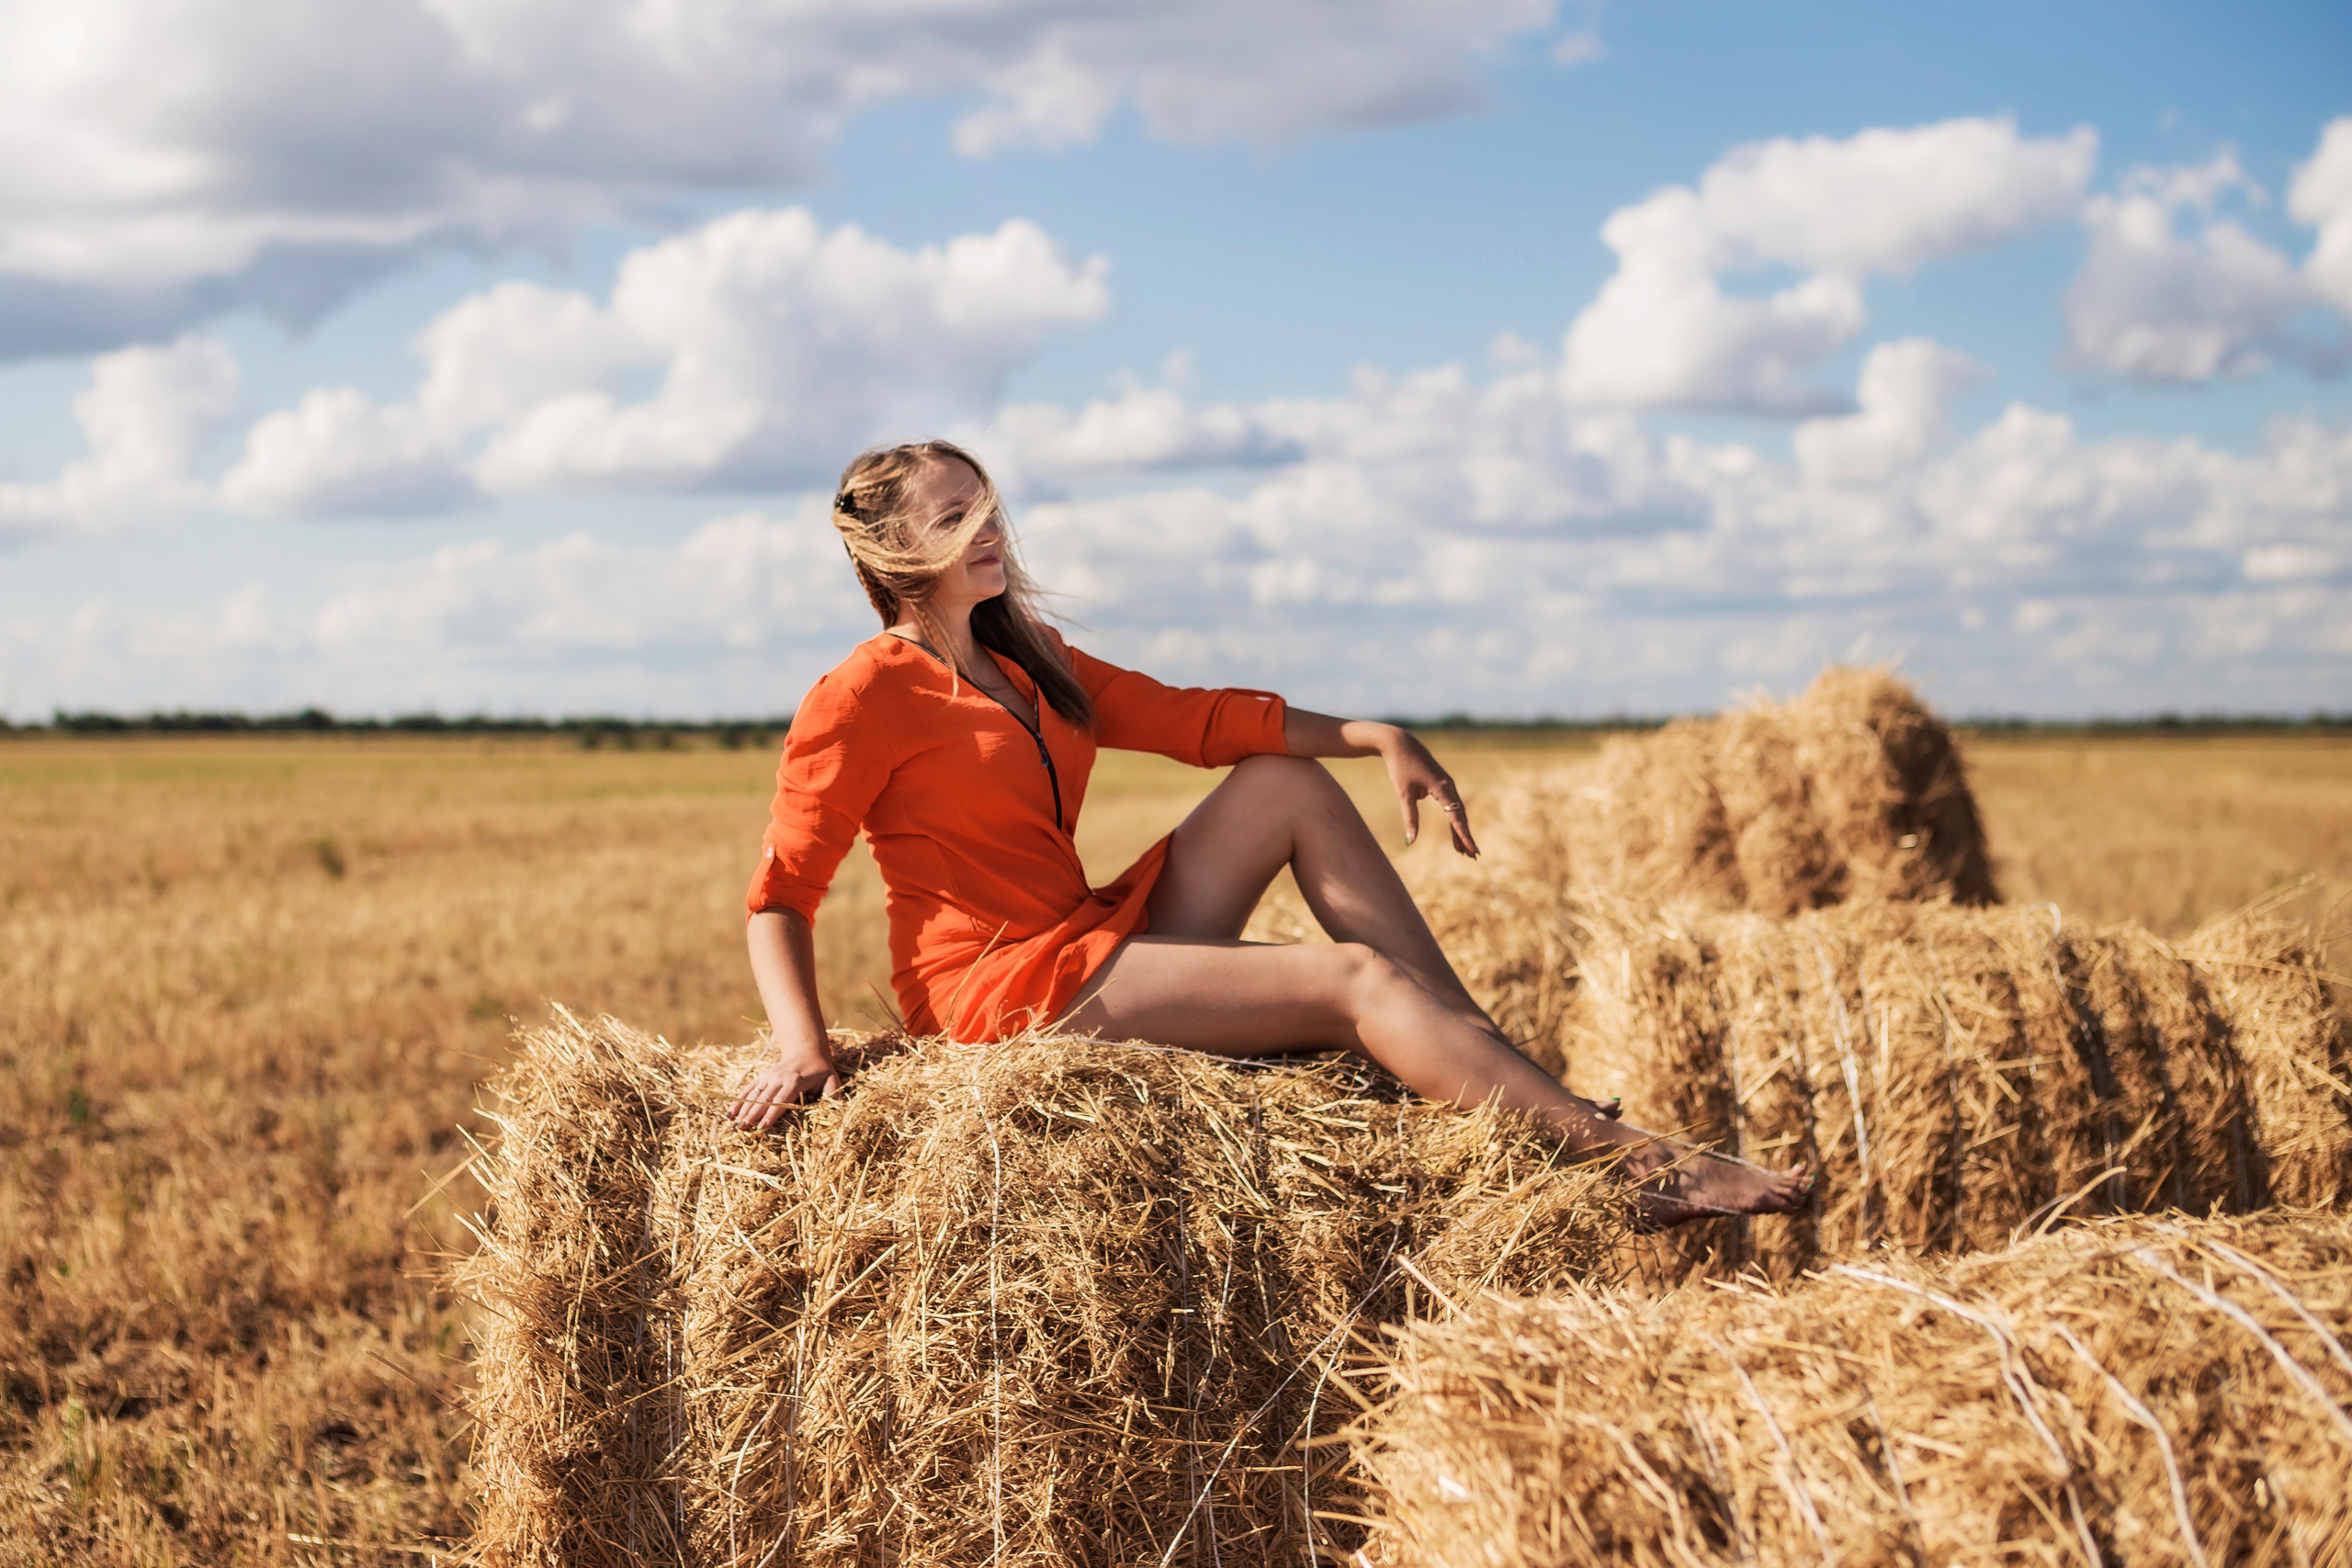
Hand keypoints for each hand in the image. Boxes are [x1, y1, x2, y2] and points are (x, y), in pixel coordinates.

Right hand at [729, 1041, 841, 1128]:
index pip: (781, 1100)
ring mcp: (769, 1076)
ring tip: (734, 1125)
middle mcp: (779, 1078)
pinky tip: (730, 1113)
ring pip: (754, 1095)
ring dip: (743, 1110)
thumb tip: (835, 1107)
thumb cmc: (821, 1070)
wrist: (808, 1051)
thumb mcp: (831, 1080)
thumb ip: (833, 1094)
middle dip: (753, 1115)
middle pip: (764, 1099)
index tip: (762, 1127)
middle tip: (742, 1130)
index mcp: (795, 1081)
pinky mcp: (763, 1076)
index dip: (771, 1114)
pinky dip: (739, 1100)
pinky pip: (749, 1089)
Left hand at [1382, 729, 1478, 857]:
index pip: (1455, 817)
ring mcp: (1447, 785)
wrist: (1400, 744)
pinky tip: (1453, 833)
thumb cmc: (1401, 768)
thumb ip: (1410, 818)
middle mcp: (1449, 787)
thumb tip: (1411, 841)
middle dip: (1466, 837)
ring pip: (1457, 812)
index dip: (1463, 836)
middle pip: (1461, 816)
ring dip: (1460, 831)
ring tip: (1464, 852)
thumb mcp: (1404, 794)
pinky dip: (1453, 821)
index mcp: (1442, 788)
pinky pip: (1451, 806)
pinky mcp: (1442, 785)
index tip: (1471, 850)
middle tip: (1472, 857)